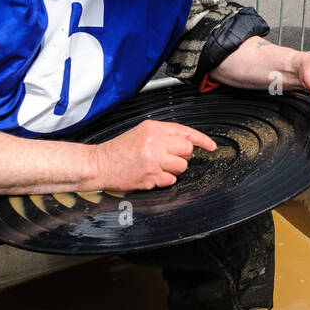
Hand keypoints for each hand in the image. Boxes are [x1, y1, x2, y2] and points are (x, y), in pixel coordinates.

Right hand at [91, 119, 215, 190]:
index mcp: (154, 128)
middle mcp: (155, 142)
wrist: (98, 164)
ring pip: (181, 167)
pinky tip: (151, 175)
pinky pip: (171, 180)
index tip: (211, 146)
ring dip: (173, 169)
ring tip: (157, 166)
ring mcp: (154, 160)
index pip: (186, 132)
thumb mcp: (141, 132)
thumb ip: (164, 134)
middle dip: (183, 156)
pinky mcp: (151, 176)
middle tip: (169, 157)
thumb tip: (188, 141)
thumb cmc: (119, 150)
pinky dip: (164, 180)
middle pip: (187, 150)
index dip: (202, 140)